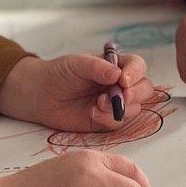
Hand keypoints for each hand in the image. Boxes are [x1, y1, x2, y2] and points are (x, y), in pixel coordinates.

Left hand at [0, 52, 155, 132]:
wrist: (41, 96)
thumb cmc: (58, 73)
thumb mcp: (76, 63)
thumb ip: (97, 67)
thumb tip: (117, 74)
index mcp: (116, 65)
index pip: (137, 66)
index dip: (135, 74)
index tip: (123, 81)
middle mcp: (120, 84)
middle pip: (144, 89)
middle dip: (134, 94)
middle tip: (120, 97)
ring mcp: (115, 103)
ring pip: (135, 108)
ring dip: (119, 108)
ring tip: (97, 105)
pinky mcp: (107, 120)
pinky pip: (119, 123)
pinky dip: (109, 120)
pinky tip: (93, 114)